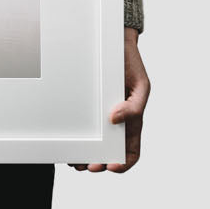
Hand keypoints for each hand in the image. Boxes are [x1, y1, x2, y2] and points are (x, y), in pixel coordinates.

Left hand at [71, 27, 148, 173]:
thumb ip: (133, 107)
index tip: (111, 166)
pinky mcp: (87, 106)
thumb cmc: (131, 64)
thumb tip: (115, 120)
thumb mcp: (141, 85)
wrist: (115, 42)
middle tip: (85, 165)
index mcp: (132, 121)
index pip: (130, 151)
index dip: (123, 163)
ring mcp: (100, 114)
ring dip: (84, 155)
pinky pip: (81, 125)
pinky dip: (76, 137)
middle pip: (107, 152)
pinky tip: (69, 140)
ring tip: (74, 159)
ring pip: (92, 143)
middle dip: (97, 163)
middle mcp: (115, 121)